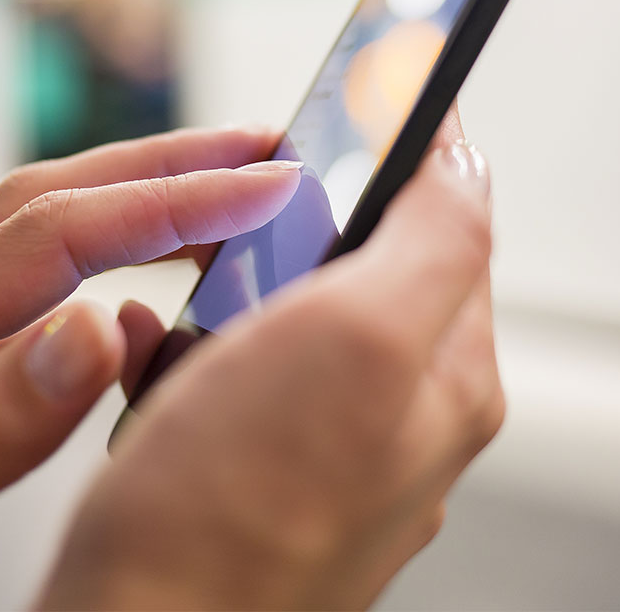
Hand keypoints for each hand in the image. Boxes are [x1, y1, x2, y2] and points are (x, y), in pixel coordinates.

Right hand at [40, 118, 500, 609]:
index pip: (446, 217)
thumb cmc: (232, 513)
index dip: (393, 148)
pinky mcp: (256, 471)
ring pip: (283, 318)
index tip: (335, 107)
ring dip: (227, 293)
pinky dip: (187, 353)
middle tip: (236, 238)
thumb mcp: (359, 339)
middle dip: (289, 233)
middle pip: (357, 264)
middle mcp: (398, 415)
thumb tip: (464, 157)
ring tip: (182, 315)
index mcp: (443, 375)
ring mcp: (326, 448)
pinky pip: (228, 377)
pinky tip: (155, 368)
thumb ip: (436, 240)